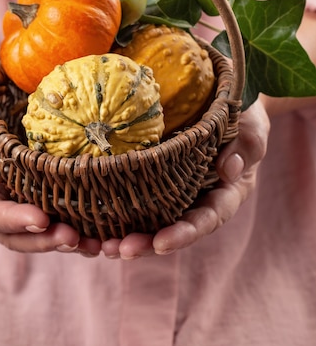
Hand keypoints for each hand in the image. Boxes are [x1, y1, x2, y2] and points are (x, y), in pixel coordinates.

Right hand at [0, 88, 101, 254]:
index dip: (13, 220)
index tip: (40, 219)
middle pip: (15, 235)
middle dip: (43, 240)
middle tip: (72, 237)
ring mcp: (16, 203)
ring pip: (38, 234)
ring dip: (64, 241)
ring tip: (93, 245)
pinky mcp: (39, 197)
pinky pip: (56, 219)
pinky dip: (78, 230)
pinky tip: (101, 235)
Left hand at [101, 98, 269, 258]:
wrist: (221, 95)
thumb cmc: (242, 113)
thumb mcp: (251, 125)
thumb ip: (247, 145)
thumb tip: (230, 170)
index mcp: (226, 192)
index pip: (208, 218)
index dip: (185, 233)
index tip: (161, 243)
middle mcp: (199, 198)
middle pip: (174, 228)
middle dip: (148, 243)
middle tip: (121, 250)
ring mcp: (175, 190)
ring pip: (152, 220)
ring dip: (128, 235)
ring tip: (103, 247)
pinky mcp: (154, 177)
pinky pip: (136, 196)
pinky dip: (116, 210)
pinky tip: (93, 220)